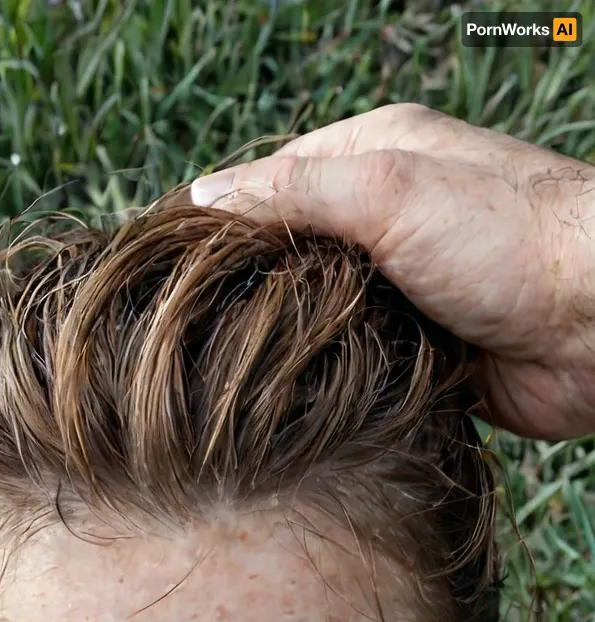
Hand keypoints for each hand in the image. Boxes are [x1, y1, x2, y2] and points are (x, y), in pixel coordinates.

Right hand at [190, 102, 594, 439]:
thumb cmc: (509, 242)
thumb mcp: (389, 192)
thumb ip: (296, 193)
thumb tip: (205, 196)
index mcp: (376, 159)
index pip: (271, 183)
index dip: (220, 223)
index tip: (170, 268)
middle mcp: (389, 221)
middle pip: (291, 256)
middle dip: (252, 293)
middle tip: (193, 337)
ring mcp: (407, 291)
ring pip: (319, 321)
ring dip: (292, 347)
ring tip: (236, 378)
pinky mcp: (424, 354)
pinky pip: (356, 370)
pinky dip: (333, 385)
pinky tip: (299, 404)